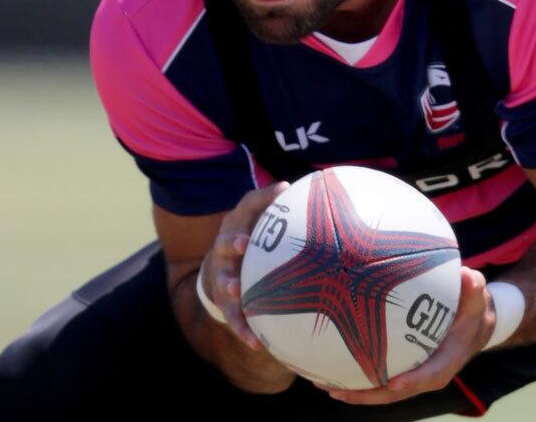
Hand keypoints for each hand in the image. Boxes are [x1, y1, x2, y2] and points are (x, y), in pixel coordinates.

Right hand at [202, 181, 289, 350]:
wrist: (223, 271)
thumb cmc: (256, 241)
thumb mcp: (266, 222)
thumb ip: (286, 210)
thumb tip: (313, 191)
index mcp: (241, 224)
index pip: (249, 206)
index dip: (262, 199)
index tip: (279, 192)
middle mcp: (226, 248)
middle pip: (225, 242)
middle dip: (232, 241)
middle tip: (242, 244)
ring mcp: (223, 275)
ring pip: (223, 279)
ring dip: (228, 283)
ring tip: (235, 290)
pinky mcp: (224, 302)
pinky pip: (233, 317)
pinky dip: (242, 329)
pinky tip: (256, 343)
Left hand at [321, 266, 494, 404]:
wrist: (473, 325)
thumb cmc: (471, 309)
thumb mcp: (475, 297)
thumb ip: (472, 287)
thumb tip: (466, 275)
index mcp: (446, 361)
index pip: (428, 376)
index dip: (411, 382)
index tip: (393, 383)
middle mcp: (427, 375)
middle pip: (395, 393)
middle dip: (367, 395)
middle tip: (338, 391)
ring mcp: (412, 376)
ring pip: (381, 391)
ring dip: (353, 391)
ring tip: (323, 385)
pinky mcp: (401, 370)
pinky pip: (377, 378)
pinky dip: (354, 377)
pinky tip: (329, 369)